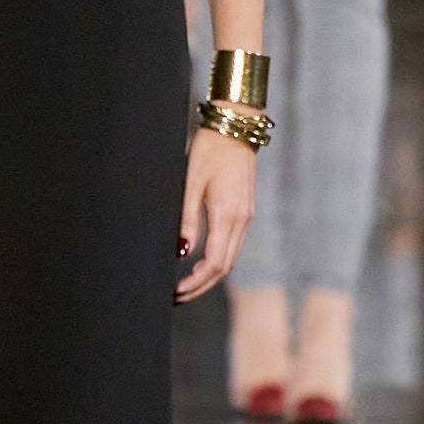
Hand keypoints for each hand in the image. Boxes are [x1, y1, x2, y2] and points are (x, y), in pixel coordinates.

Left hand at [175, 122, 255, 302]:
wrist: (236, 127)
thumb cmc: (210, 150)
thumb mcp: (191, 183)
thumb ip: (187, 220)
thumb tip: (182, 252)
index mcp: (228, 215)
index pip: (215, 263)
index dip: (197, 282)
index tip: (177, 291)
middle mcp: (241, 220)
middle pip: (225, 267)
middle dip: (201, 285)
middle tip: (177, 296)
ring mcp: (246, 216)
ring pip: (231, 258)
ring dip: (210, 275)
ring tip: (186, 284)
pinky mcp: (245, 210)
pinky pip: (234, 244)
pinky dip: (218, 259)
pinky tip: (202, 262)